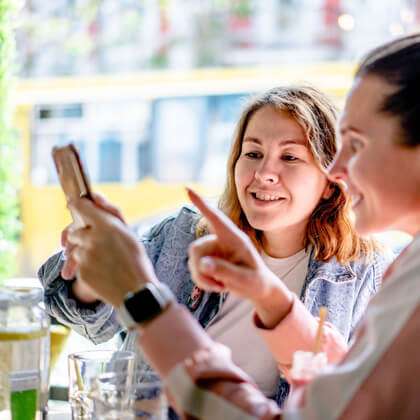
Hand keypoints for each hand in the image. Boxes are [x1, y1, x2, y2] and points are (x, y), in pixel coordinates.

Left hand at [66, 197, 157, 306]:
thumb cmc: (136, 260)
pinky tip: (102, 272)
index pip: (80, 206)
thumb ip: (110, 214)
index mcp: (107, 225)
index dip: (77, 205)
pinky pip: (78, 265)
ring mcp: (85, 256)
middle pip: (74, 231)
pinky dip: (86, 267)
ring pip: (74, 250)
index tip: (75, 204)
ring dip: (84, 253)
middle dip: (82, 236)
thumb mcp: (129, 233)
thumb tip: (95, 197)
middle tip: (98, 244)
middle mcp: (92, 238)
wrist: (136, 292)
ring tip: (103, 261)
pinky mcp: (81, 272)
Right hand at [187, 188, 292, 327]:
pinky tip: (217, 285)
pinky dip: (202, 280)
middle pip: (196, 248)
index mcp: (234, 238)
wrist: (258, 289)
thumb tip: (203, 264)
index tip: (187, 189)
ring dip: (203, 277)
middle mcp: (221, 241)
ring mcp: (214, 250)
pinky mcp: (209, 260)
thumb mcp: (245, 280)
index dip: (201, 203)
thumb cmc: (256, 281)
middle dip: (201, 269)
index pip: (215, 218)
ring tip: (221, 286)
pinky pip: (194, 269)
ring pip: (193, 260)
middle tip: (217, 284)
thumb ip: (225, 271)